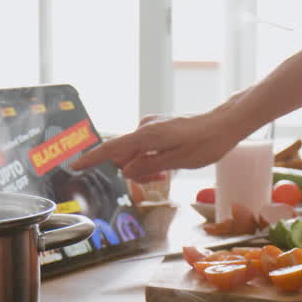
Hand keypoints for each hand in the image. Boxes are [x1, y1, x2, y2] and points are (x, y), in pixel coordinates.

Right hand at [69, 111, 245, 181]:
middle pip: (124, 155)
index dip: (93, 158)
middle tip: (160, 177)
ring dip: (145, 166)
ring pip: (135, 152)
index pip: (113, 148)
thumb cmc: (207, 143)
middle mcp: (146, 127)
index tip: (75, 165)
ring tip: (168, 171)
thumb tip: (126, 171)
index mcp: (148, 135)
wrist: (225, 124)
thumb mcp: (178, 161)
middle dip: (134, 171)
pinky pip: (145, 146)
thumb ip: (149, 166)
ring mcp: (152, 125)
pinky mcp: (159, 127)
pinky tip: (167, 164)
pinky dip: (151, 158)